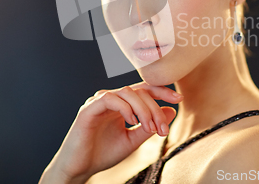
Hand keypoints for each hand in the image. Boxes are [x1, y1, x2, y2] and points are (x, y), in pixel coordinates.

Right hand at [38, 82, 182, 183]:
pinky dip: (124, 107)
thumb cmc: (103, 153)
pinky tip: (132, 121)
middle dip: (155, 108)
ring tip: (150, 127)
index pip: (144, 90)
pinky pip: (109, 99)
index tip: (178, 99)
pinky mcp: (88, 109)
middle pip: (139, 91)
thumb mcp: (133, 140)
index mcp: (121, 104)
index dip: (162, 92)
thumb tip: (171, 110)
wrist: (80, 168)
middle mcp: (110, 99)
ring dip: (143, 109)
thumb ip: (150, 125)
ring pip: (127, 92)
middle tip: (162, 128)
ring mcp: (99, 102)